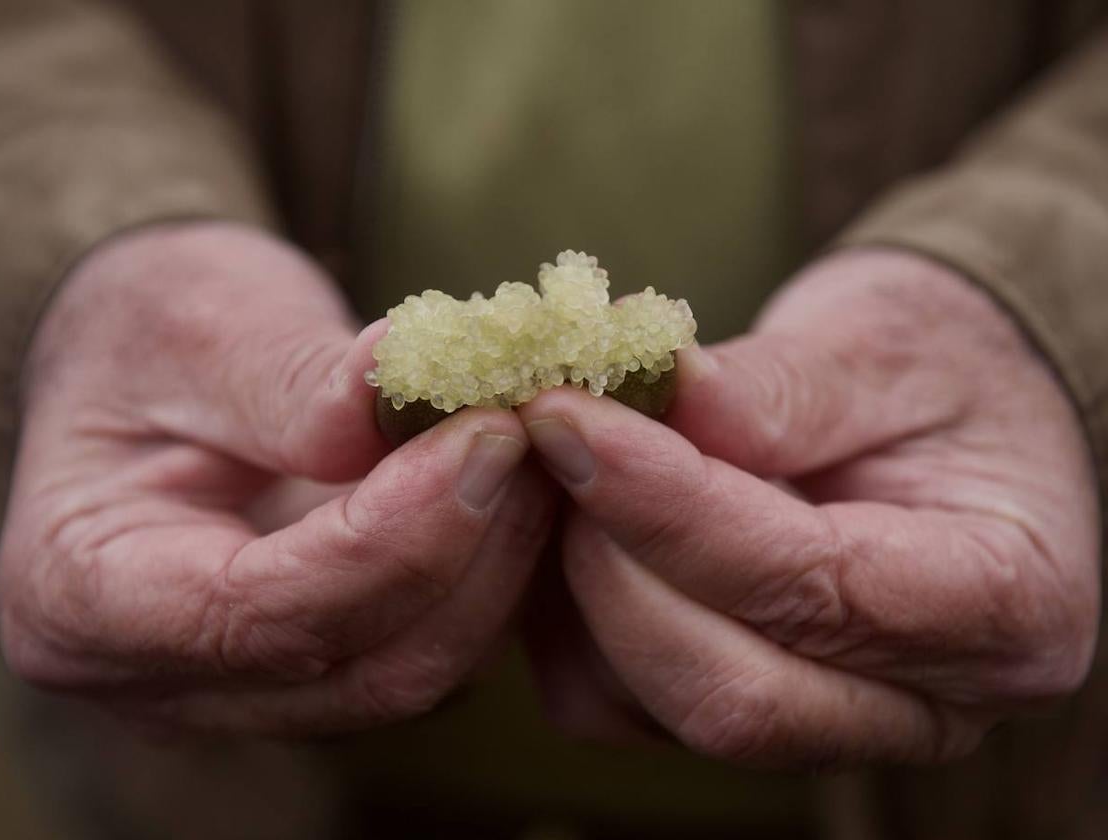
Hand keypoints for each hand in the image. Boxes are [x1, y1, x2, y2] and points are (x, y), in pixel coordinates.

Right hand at [0, 222, 555, 734]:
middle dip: (470, 551)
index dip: (394, 535)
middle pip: (360, 664)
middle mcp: (163, 676)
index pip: (260, 610)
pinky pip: (425, 646)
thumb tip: (413, 387)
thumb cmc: (145, 336)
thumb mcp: (197, 324)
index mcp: (85, 596)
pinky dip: (484, 574)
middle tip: (538, 433)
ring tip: (539, 451)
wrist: (141, 367)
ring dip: (495, 565)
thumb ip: (296, 378)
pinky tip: (515, 491)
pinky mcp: (316, 664)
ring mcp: (246, 685)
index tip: (489, 436)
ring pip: (411, 670)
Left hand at [520, 250, 1099, 766]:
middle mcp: (921, 705)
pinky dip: (567, 612)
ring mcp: (822, 725)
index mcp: (1003, 609)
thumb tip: (663, 389)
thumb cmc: (935, 376)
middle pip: (732, 694)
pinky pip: (611, 698)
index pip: (815, 588)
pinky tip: (575, 514)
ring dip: (577, 587)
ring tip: (568, 461)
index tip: (570, 418)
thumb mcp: (884, 346)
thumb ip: (781, 385)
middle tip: (555, 438)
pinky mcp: (734, 714)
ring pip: (652, 707)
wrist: (945, 418)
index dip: (672, 508)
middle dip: (613, 564)